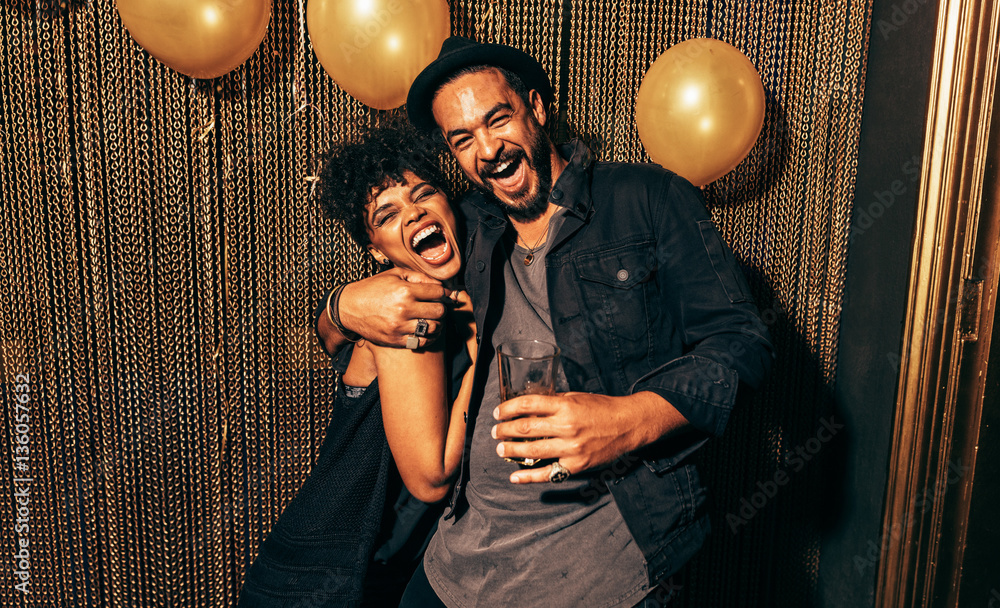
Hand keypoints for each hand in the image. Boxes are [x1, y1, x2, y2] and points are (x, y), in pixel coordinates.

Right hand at [338, 268, 451, 347]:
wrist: (349, 307)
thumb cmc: (373, 288)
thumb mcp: (394, 275)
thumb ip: (419, 277)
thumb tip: (440, 284)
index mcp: (405, 290)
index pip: (438, 292)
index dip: (444, 293)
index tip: (444, 295)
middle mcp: (403, 309)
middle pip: (439, 311)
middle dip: (441, 308)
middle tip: (437, 306)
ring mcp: (399, 326)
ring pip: (433, 328)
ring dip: (437, 323)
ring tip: (432, 319)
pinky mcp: (395, 340)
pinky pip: (421, 341)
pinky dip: (428, 337)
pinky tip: (425, 330)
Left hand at [491, 391, 688, 483]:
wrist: (628, 424)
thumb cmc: (602, 408)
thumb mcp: (577, 397)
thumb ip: (554, 402)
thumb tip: (529, 406)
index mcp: (565, 406)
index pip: (528, 405)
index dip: (508, 408)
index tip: (498, 412)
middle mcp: (566, 426)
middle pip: (526, 428)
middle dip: (505, 430)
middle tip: (496, 432)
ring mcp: (571, 448)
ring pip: (532, 451)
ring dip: (511, 450)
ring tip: (501, 449)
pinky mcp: (577, 465)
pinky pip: (548, 473)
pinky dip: (528, 477)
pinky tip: (515, 476)